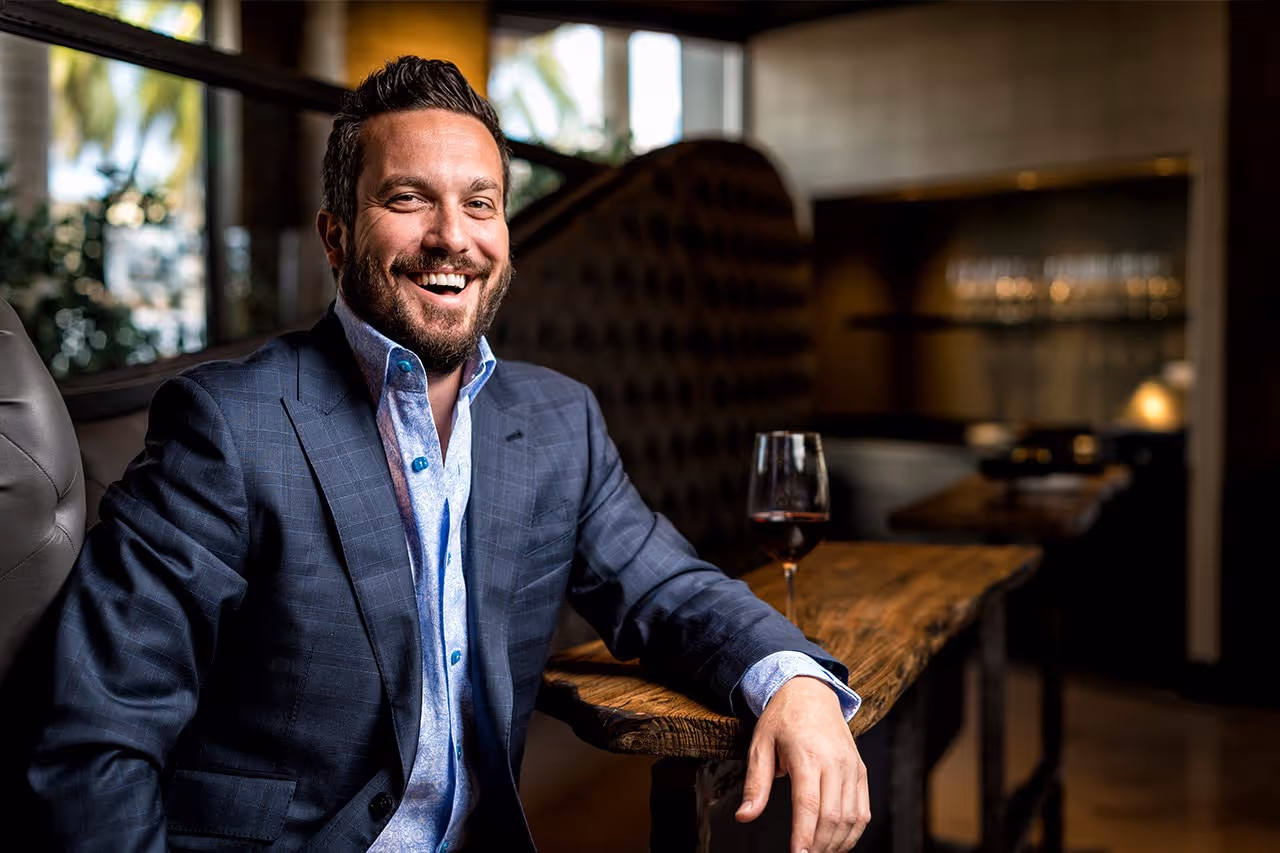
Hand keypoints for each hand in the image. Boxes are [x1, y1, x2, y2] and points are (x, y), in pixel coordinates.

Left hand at [735, 676, 869, 851]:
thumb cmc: (782, 718)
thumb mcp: (760, 744)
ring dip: (837, 843)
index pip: (809, 805)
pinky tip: (837, 843)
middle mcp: (835, 762)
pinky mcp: (860, 771)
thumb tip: (745, 816)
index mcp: (807, 755)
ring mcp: (852, 767)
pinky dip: (853, 832)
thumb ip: (756, 784)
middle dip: (819, 846)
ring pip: (852, 817)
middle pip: (832, 816)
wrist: (811, 691)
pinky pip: (863, 810)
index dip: (804, 836)